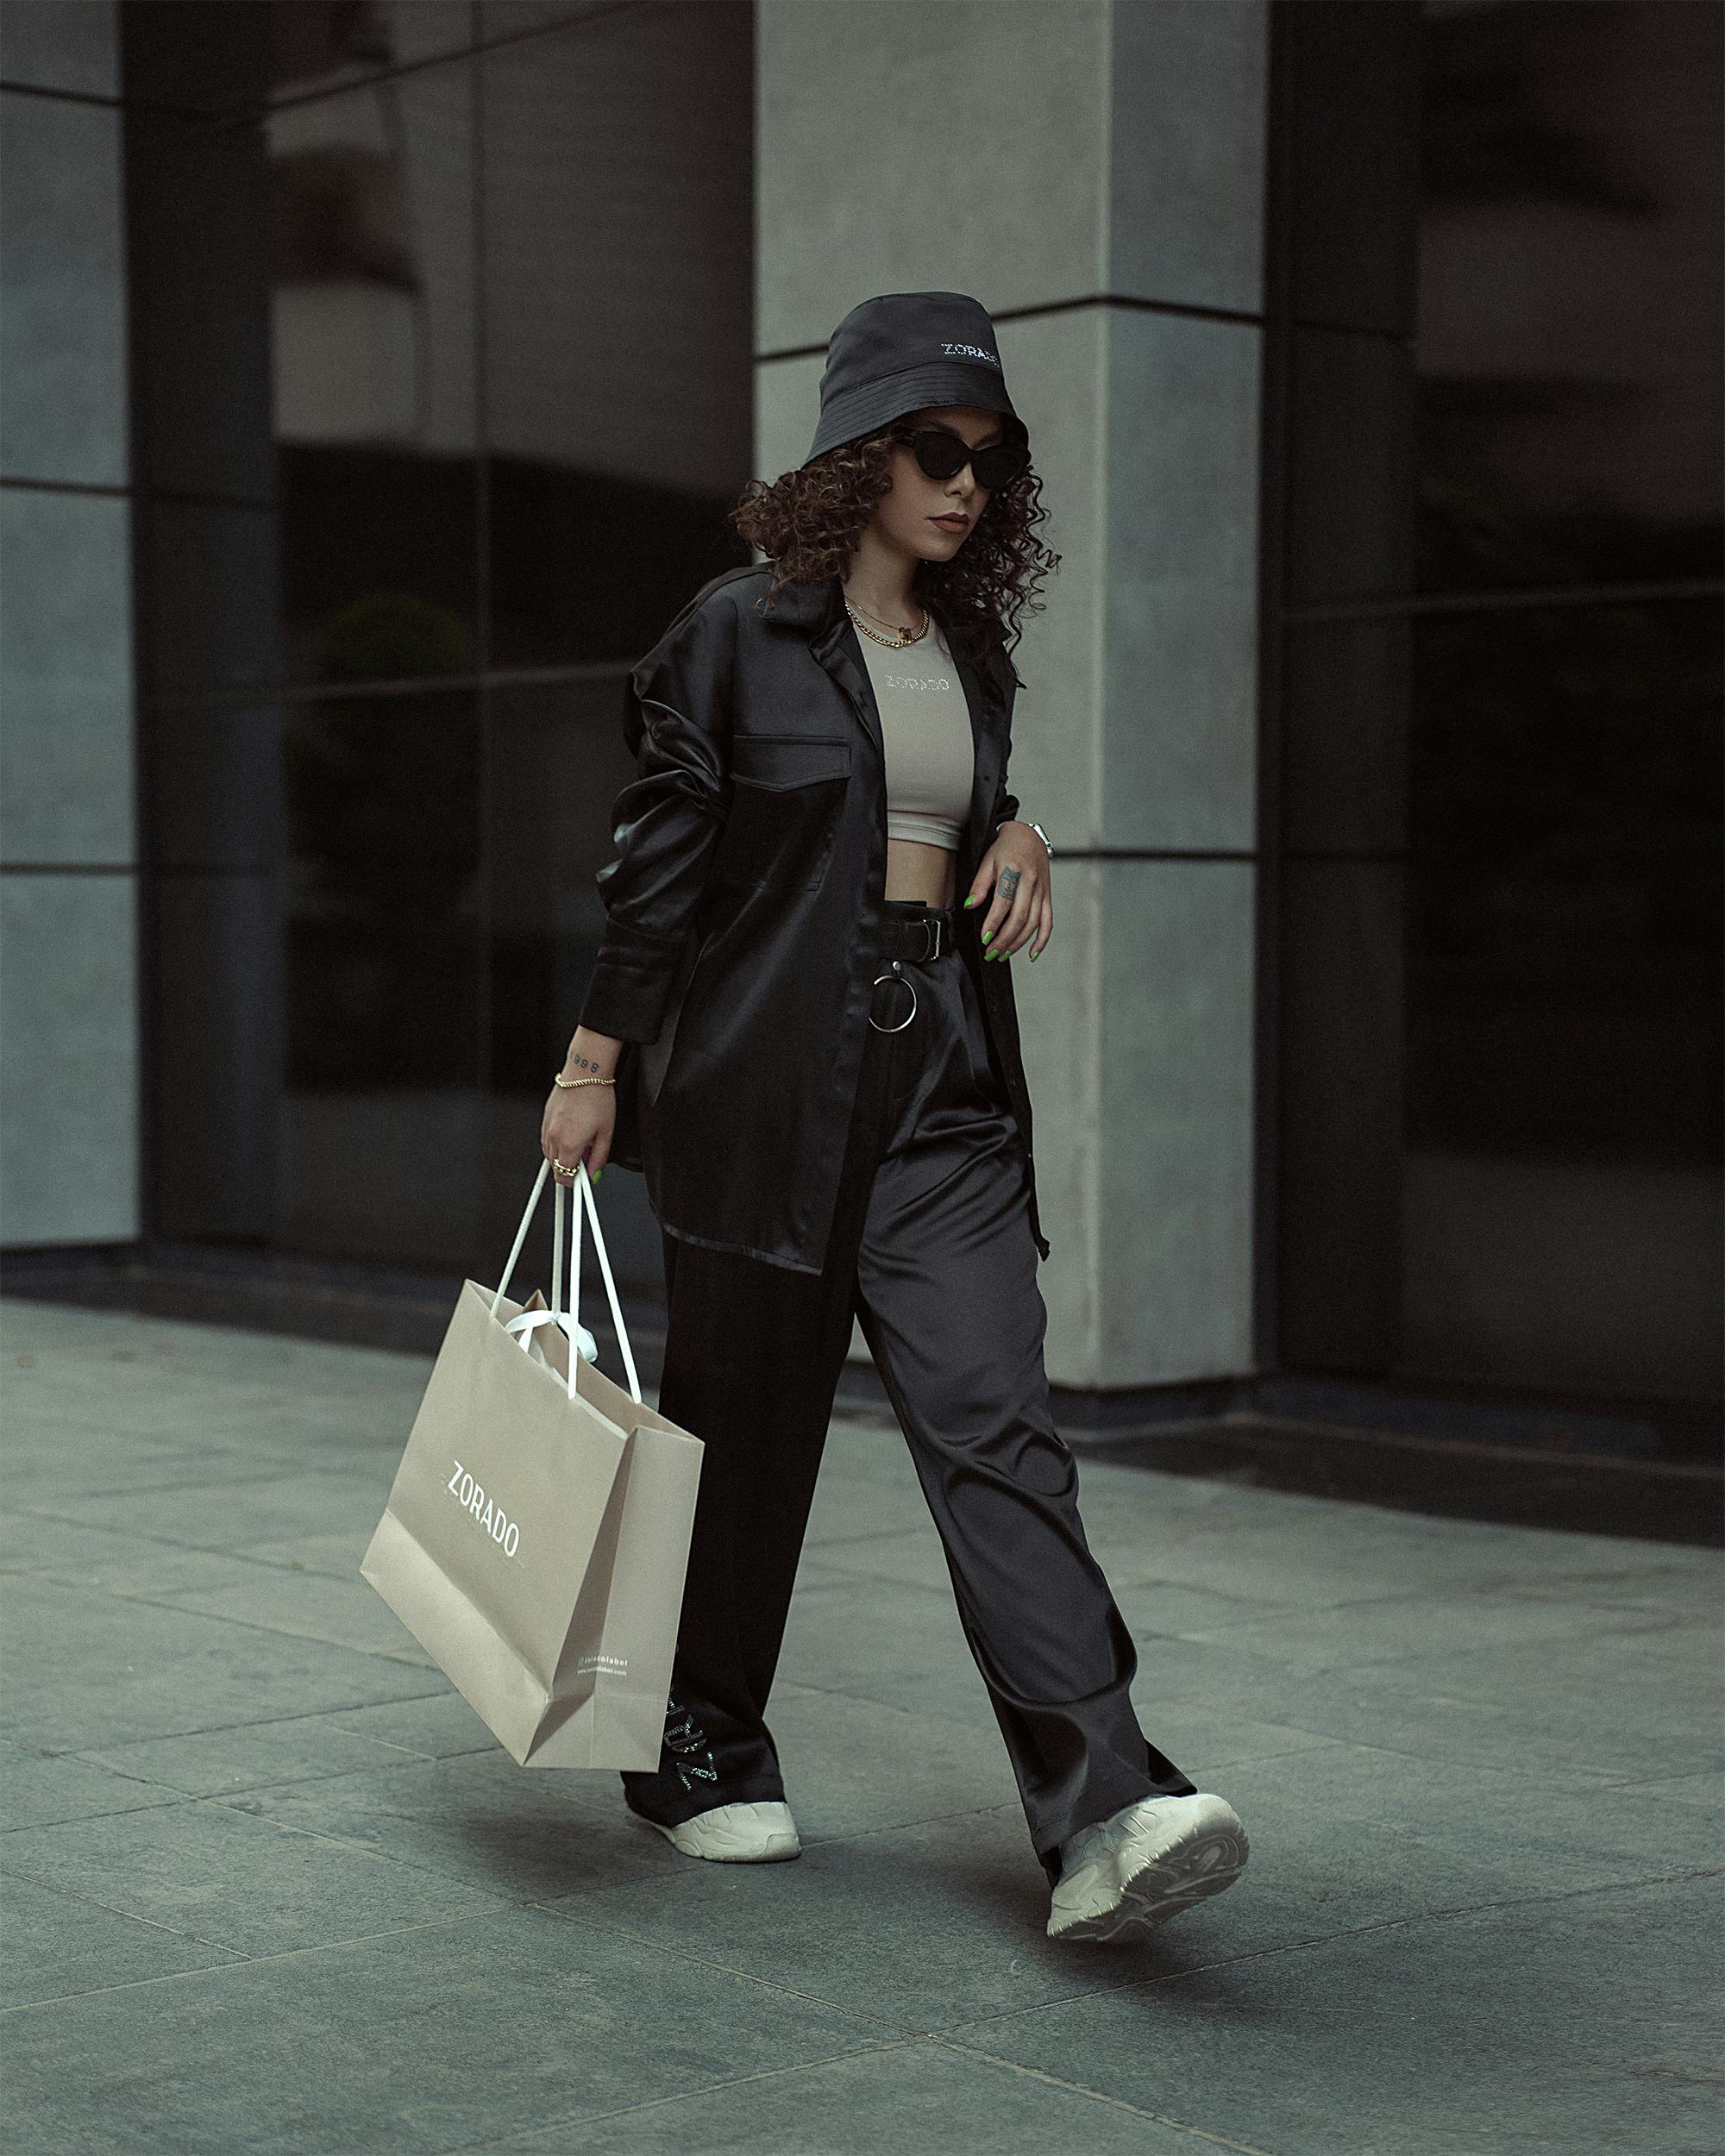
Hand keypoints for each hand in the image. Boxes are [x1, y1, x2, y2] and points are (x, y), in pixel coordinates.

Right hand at [541, 1031, 619, 1181]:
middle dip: (569, 1167)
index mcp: (569, 1144)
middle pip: (555, 1167)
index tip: (581, 1179)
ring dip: (562, 1154)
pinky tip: (571, 1133)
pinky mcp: (544, 1117)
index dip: (574, 1181)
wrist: (585, 1073)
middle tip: (585, 1158)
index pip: (564, 1176)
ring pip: (549, 1153)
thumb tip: (594, 1174)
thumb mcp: (606, 1133)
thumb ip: (599, 1158)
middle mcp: (554, 1137)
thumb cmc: (597, 1098)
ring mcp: (547, 1127)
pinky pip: (546, 1139)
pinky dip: (556, 1142)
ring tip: (581, 1142)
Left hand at [963, 822, 1051, 960]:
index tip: (985, 937)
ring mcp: (1041, 889)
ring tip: (1003, 954)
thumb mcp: (987, 861)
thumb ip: (979, 884)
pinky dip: (1042, 939)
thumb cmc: (1005, 848)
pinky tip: (1032, 953)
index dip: (994, 922)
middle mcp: (1031, 880)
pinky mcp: (1047, 895)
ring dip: (1018, 942)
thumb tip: (970, 906)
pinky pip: (1048, 921)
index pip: (1004, 902)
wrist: (1028, 836)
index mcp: (1014, 869)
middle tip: (991, 952)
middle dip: (1005, 938)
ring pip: (1033, 922)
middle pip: (1020, 916)